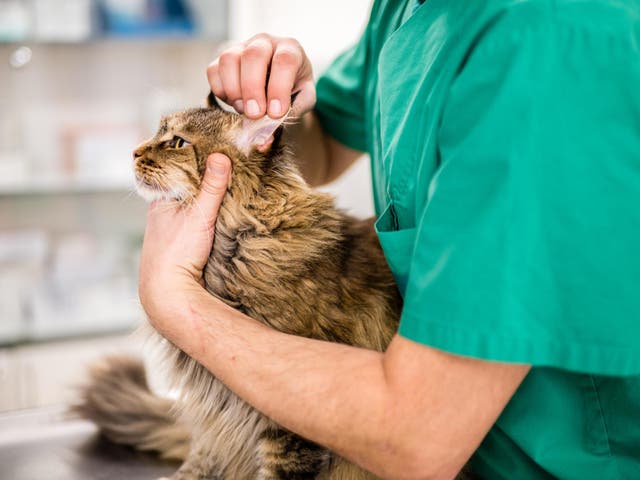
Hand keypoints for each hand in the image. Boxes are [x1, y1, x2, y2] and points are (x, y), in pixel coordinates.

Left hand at [138, 153, 230, 344]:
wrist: (167, 293)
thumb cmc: (177, 252)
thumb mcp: (199, 214)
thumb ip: (212, 187)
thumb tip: (222, 156)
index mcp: (160, 199)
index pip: (178, 171)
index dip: (196, 161)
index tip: (216, 151)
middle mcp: (161, 212)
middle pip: (185, 189)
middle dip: (202, 181)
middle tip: (227, 167)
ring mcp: (168, 229)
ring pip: (188, 207)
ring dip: (204, 201)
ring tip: (227, 188)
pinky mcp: (179, 245)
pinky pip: (193, 223)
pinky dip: (205, 218)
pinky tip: (218, 217)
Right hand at [207, 33, 314, 118]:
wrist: (279, 85)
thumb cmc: (294, 91)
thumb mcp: (302, 101)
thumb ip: (290, 114)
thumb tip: (264, 137)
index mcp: (290, 49)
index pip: (285, 61)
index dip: (279, 88)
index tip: (276, 113)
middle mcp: (264, 43)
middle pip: (253, 55)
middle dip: (252, 88)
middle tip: (254, 114)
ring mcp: (241, 48)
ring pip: (229, 59)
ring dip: (234, 90)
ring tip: (243, 110)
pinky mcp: (222, 60)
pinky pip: (213, 70)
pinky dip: (221, 91)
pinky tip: (234, 104)